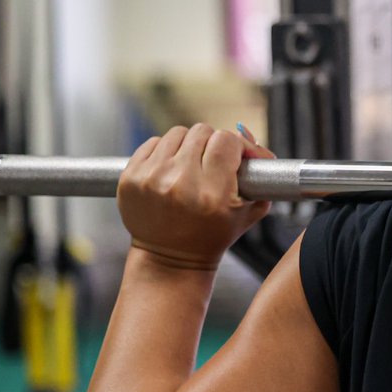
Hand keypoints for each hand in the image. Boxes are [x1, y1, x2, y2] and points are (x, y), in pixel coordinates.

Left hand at [117, 123, 275, 270]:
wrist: (169, 260)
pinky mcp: (130, 177)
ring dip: (189, 145)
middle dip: (213, 143)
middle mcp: (179, 184)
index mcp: (212, 195)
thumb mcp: (248, 212)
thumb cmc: (212, 236)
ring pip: (177, 133)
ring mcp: (151, 179)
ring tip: (192, 164)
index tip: (239, 155)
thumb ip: (261, 177)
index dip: (238, 144)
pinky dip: (166, 151)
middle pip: (202, 132)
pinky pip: (153, 142)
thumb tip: (253, 141)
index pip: (226, 141)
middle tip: (214, 161)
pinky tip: (171, 169)